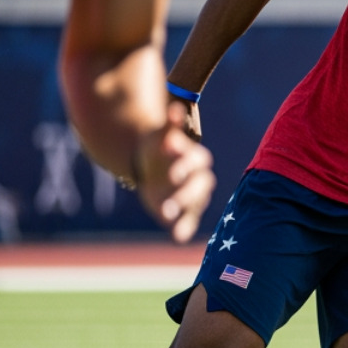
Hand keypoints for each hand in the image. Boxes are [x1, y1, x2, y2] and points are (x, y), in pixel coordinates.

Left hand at [134, 103, 214, 242]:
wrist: (149, 164)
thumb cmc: (156, 147)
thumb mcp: (159, 136)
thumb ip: (168, 125)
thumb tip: (175, 108)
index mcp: (194, 158)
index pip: (196, 162)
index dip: (185, 166)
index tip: (171, 173)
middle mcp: (198, 178)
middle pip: (198, 186)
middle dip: (184, 193)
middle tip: (167, 201)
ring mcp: (193, 195)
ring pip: (195, 204)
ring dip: (184, 210)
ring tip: (166, 216)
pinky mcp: (186, 209)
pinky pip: (189, 220)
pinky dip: (184, 229)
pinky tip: (178, 238)